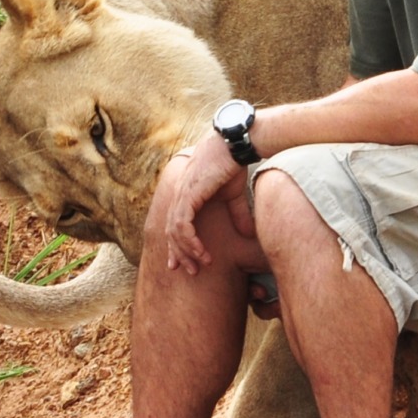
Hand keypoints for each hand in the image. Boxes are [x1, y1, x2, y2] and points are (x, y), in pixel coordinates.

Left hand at [153, 134, 253, 274]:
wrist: (235, 144)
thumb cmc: (233, 164)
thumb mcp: (234, 195)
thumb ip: (237, 214)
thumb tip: (247, 233)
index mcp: (186, 195)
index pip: (175, 225)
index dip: (178, 246)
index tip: (184, 264)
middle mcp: (179, 195)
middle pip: (170, 232)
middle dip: (179, 254)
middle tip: (190, 272)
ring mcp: (181, 194)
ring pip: (174, 232)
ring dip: (186, 252)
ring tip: (200, 265)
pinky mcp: (188, 194)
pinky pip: (182, 224)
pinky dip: (190, 241)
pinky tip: (201, 253)